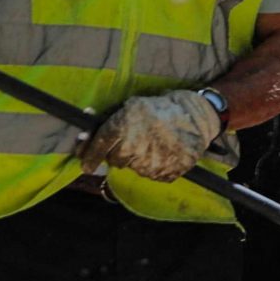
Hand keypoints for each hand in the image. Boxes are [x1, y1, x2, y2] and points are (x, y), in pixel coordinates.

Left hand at [81, 90, 223, 181]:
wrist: (195, 117)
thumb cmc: (161, 108)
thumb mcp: (132, 106)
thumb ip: (108, 121)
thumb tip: (83, 135)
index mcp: (121, 128)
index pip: (98, 147)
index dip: (89, 157)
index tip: (86, 165)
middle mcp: (132, 149)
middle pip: (115, 160)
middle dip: (119, 153)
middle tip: (133, 142)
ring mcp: (149, 164)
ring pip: (133, 168)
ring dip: (138, 159)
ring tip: (153, 144)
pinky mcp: (165, 174)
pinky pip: (152, 174)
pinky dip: (155, 165)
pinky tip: (163, 152)